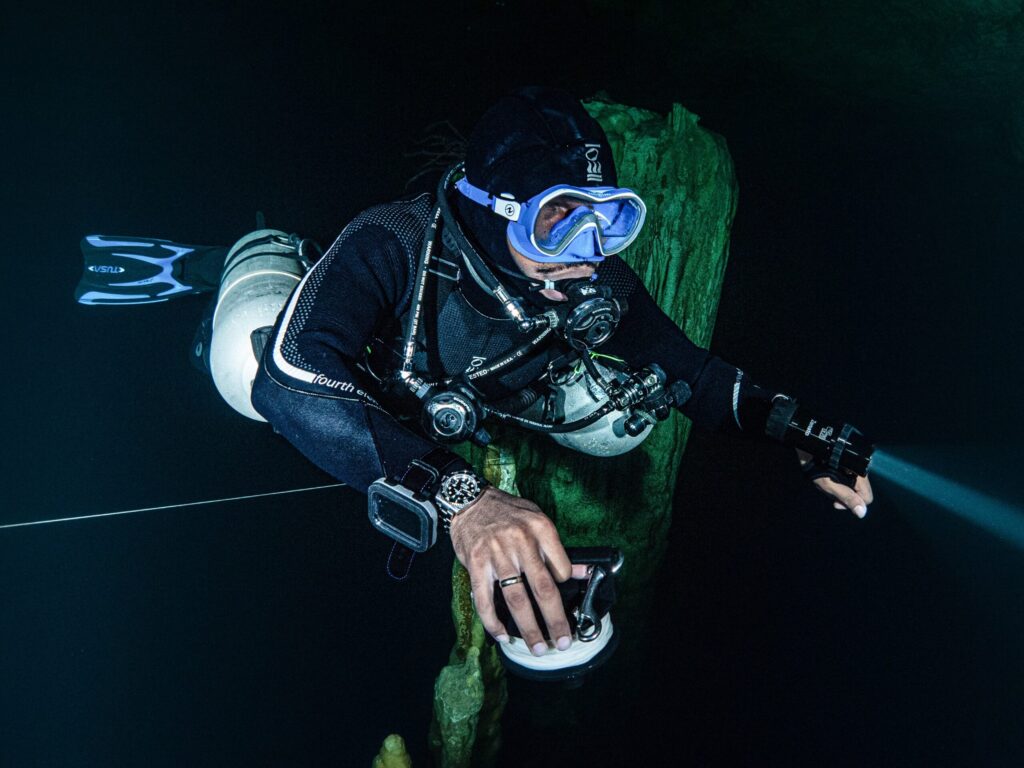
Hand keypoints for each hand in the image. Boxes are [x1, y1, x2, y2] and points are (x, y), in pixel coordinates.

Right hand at [449, 486, 579, 655]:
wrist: (470, 500)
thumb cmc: (508, 512)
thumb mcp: (538, 520)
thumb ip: (557, 549)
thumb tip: (582, 573)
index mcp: (541, 529)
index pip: (561, 568)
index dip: (565, 587)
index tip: (565, 599)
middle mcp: (521, 542)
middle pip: (543, 590)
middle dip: (555, 621)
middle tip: (563, 642)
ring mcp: (497, 554)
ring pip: (517, 600)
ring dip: (529, 628)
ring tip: (538, 647)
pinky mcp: (476, 564)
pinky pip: (485, 600)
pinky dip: (493, 622)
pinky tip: (502, 635)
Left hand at [796, 448, 873, 518]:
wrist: (807, 443)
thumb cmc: (814, 463)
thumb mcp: (828, 484)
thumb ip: (846, 497)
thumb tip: (862, 513)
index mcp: (860, 474)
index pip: (867, 498)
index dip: (852, 504)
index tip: (835, 503)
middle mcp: (861, 468)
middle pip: (859, 492)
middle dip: (844, 495)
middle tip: (827, 489)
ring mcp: (855, 463)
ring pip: (852, 484)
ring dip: (839, 487)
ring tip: (824, 480)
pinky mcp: (848, 461)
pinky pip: (847, 476)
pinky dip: (838, 479)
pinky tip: (826, 474)